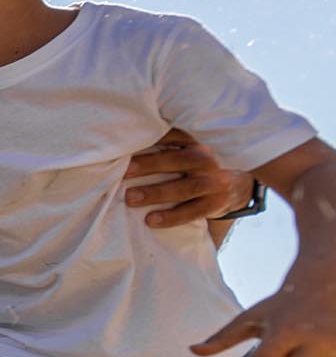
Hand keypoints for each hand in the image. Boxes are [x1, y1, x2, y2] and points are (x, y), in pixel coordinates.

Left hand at [124, 129, 249, 225]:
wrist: (234, 188)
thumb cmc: (194, 170)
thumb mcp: (185, 154)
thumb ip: (163, 149)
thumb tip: (122, 148)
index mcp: (194, 144)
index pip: (174, 136)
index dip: (153, 138)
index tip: (127, 142)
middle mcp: (205, 160)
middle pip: (178, 160)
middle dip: (150, 165)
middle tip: (124, 172)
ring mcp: (214, 182)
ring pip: (185, 188)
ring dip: (156, 193)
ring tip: (131, 198)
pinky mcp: (215, 204)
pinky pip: (193, 212)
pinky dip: (172, 217)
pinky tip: (151, 220)